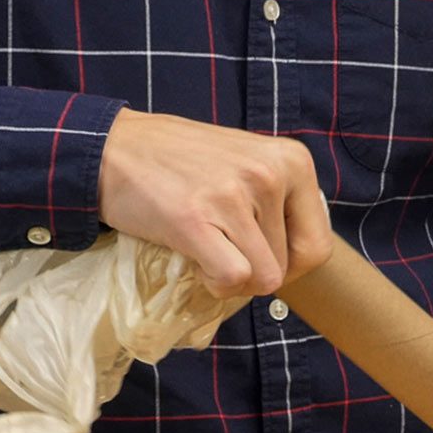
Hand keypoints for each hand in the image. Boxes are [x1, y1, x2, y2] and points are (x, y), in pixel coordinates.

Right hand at [98, 108, 331, 298]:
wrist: (114, 148)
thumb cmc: (180, 162)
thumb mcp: (247, 163)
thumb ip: (278, 202)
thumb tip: (298, 260)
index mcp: (291, 159)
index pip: (317, 246)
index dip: (290, 267)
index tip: (259, 257)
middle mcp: (269, 173)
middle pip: (286, 267)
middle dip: (254, 272)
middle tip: (222, 249)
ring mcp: (233, 195)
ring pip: (261, 279)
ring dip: (232, 278)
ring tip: (206, 248)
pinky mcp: (196, 219)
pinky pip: (231, 278)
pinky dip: (214, 284)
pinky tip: (196, 261)